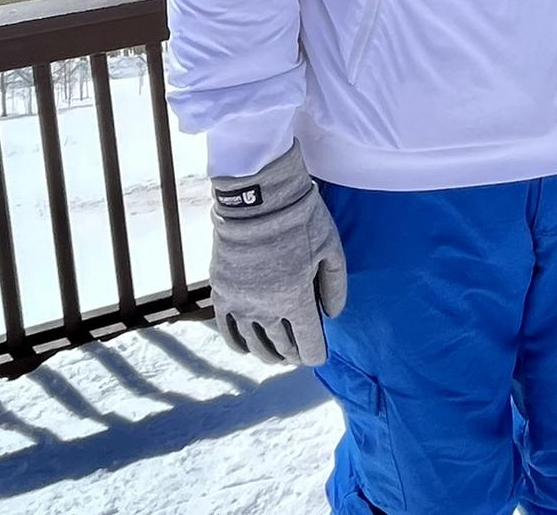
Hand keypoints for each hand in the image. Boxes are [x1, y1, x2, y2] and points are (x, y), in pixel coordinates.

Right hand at [209, 141, 347, 365]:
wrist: (258, 199)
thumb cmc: (302, 221)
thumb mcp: (331, 249)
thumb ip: (334, 286)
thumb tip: (333, 315)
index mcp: (296, 300)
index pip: (308, 343)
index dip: (315, 353)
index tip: (319, 355)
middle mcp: (266, 309)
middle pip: (281, 346)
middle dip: (293, 354)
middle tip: (300, 355)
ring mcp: (241, 303)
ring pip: (254, 343)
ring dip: (267, 354)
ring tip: (277, 357)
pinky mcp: (222, 293)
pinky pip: (227, 330)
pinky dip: (238, 344)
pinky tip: (246, 348)